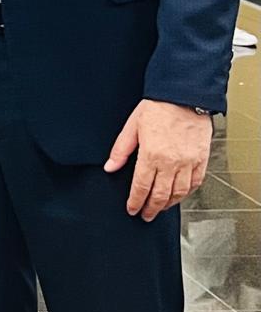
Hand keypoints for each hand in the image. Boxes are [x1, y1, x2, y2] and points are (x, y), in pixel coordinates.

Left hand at [104, 99, 211, 221]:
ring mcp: (188, 162)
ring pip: (179, 193)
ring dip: (169, 204)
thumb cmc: (157, 107)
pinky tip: (180, 195)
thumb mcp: (131, 126)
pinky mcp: (201, 159)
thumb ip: (121, 150)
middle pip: (161, 195)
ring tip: (160, 208)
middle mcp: (171, 162)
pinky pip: (195, 183)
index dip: (135, 202)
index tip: (132, 209)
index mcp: (151, 155)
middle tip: (145, 215)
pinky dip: (187, 193)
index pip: (141, 187)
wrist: (183, 96)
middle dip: (151, 208)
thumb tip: (110, 167)